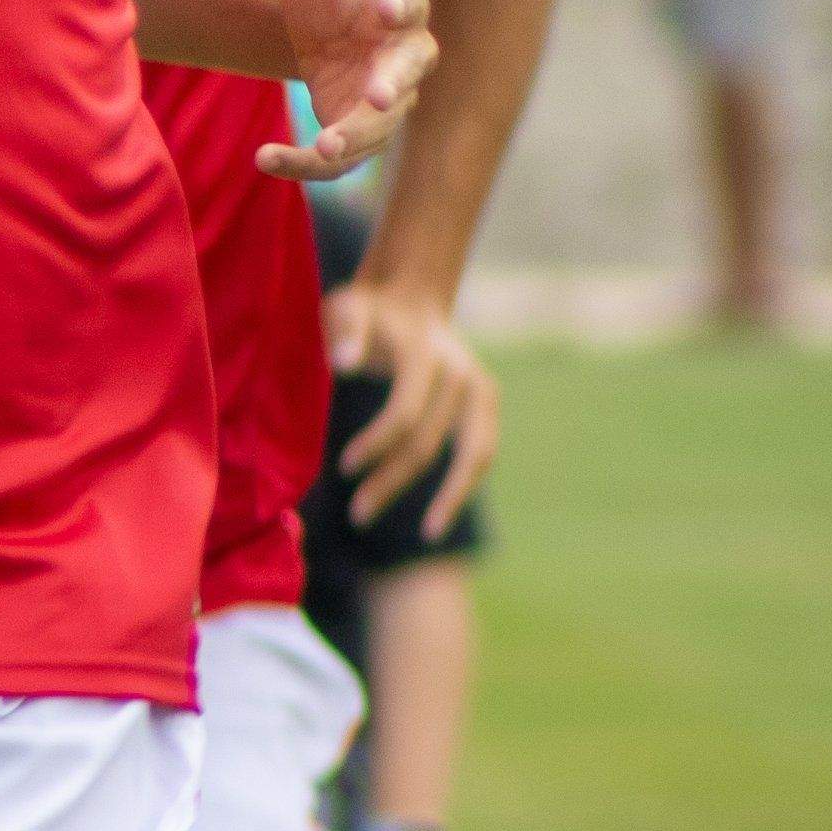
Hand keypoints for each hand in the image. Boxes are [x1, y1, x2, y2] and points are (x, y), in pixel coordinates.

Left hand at [266, 0, 434, 182]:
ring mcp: (379, 102)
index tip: (384, 5)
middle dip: (395, 87)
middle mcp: (399, 60)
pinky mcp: (351, 133)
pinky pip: (335, 159)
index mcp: (397, 8)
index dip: (400, 4)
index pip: (411, 7)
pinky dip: (303, 165)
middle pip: (408, 76)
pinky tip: (262, 160)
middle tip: (378, 98)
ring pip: (377, 129)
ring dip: (353, 138)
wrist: (314, 26)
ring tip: (320, 146)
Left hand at [327, 280, 499, 535]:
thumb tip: (343, 365)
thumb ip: (343, 332)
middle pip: (429, 441)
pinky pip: (483, 450)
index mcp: (424, 351)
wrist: (411, 296)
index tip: (344, 467)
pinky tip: (442, 514)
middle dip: (392, 481)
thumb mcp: (345, 308)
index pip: (405, 411)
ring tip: (427, 534)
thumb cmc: (367, 311)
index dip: (376, 445)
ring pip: (472, 454)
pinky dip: (468, 483)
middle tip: (358, 515)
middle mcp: (460, 370)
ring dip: (448, 497)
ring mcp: (480, 386)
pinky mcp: (487, 400)